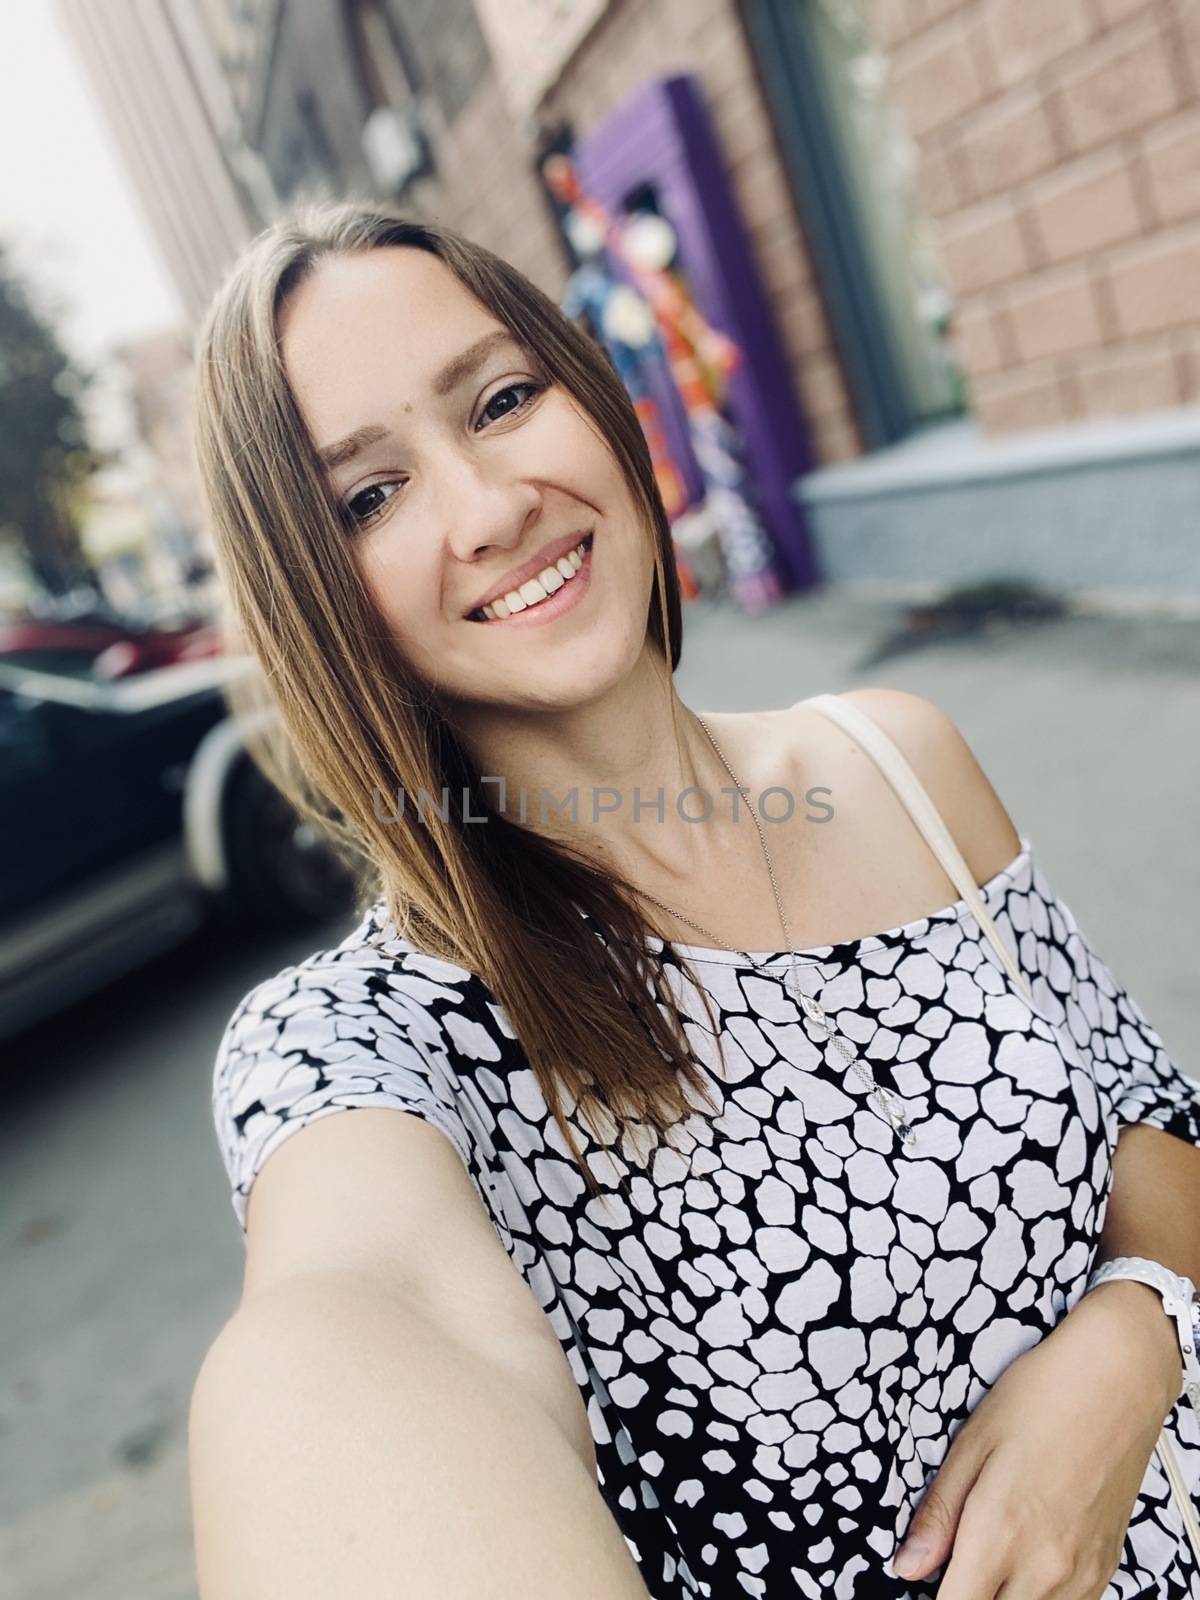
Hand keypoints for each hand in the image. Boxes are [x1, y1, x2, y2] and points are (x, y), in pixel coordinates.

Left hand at [890, 1281, 1182, 1596]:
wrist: (1117, 1380)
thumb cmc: (1041, 1398)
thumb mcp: (972, 1443)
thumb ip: (938, 1514)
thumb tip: (908, 1566)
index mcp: (1000, 1532)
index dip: (933, 1595)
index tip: (926, 1576)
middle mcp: (1045, 1566)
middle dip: (967, 1593)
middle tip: (956, 1558)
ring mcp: (1081, 1573)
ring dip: (1003, 1595)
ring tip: (990, 1552)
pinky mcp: (1105, 1568)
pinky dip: (1038, 1595)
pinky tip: (1026, 1557)